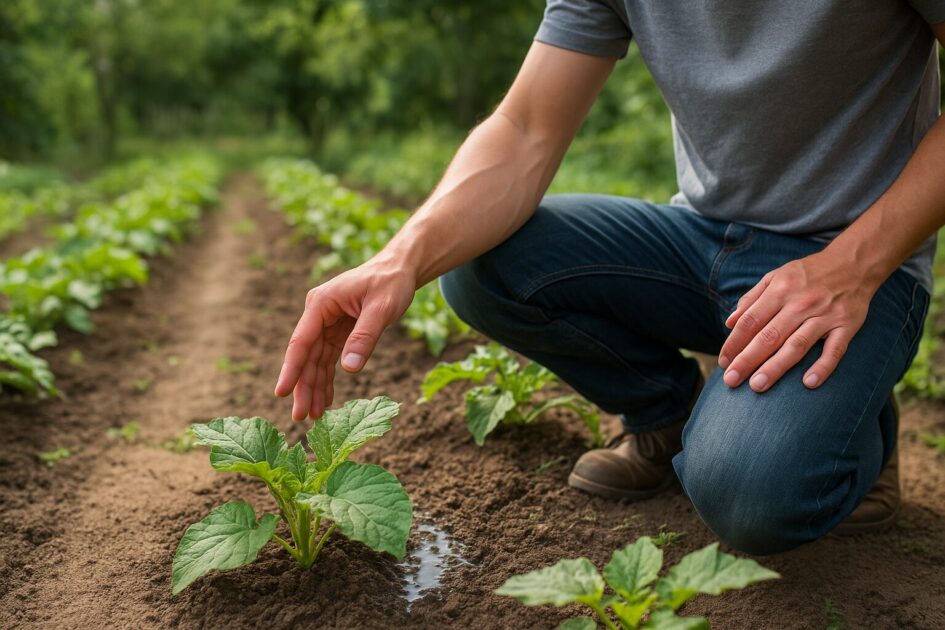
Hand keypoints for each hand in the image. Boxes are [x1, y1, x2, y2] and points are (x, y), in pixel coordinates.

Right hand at [274, 259, 415, 419]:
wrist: (399, 269)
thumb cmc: (391, 283)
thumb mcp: (381, 309)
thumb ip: (364, 337)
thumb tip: (349, 369)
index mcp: (321, 303)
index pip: (301, 342)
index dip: (291, 370)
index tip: (281, 393)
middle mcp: (318, 313)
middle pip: (306, 356)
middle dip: (303, 386)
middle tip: (300, 417)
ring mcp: (326, 323)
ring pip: (315, 361)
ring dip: (314, 387)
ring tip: (313, 416)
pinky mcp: (337, 331)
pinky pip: (328, 359)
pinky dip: (327, 378)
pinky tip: (326, 400)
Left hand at [718, 249, 879, 392]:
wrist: (853, 262)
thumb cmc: (808, 273)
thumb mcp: (776, 276)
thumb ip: (752, 299)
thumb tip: (729, 323)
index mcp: (780, 290)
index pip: (751, 321)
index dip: (734, 343)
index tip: (723, 362)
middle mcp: (800, 303)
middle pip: (769, 336)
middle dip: (747, 359)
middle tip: (731, 381)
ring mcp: (825, 315)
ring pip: (797, 345)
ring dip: (776, 366)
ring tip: (757, 385)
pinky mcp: (847, 325)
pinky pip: (835, 349)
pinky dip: (823, 366)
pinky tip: (809, 383)